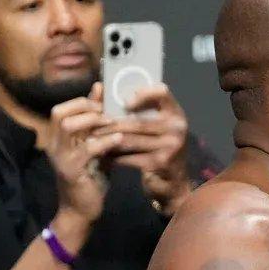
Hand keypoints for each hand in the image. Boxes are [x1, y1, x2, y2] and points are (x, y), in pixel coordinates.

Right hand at [49, 82, 122, 235]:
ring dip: (92, 121)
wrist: (81, 211)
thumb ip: (96, 128)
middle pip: (60, 113)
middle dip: (85, 107)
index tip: (102, 103)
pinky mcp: (71, 170)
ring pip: (68, 127)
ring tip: (112, 123)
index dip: (80, 102)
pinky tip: (119, 139)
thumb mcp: (94, 149)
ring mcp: (61, 157)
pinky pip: (87, 149)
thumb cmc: (90, 179)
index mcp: (58, 140)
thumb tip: (102, 98)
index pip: (59, 110)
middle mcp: (54, 145)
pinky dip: (104, 141)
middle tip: (107, 113)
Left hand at [100, 84, 191, 215]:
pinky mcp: (161, 163)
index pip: (162, 92)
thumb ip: (136, 108)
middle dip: (111, 124)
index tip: (124, 102)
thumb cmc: (159, 147)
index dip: (141, 94)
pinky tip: (103, 155)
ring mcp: (171, 146)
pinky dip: (115, 156)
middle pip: (137, 121)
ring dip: (108, 140)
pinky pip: (131, 157)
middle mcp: (177, 127)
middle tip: (91, 124)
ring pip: (130, 139)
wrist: (173, 181)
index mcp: (175, 113)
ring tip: (91, 139)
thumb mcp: (156, 126)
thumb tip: (99, 88)